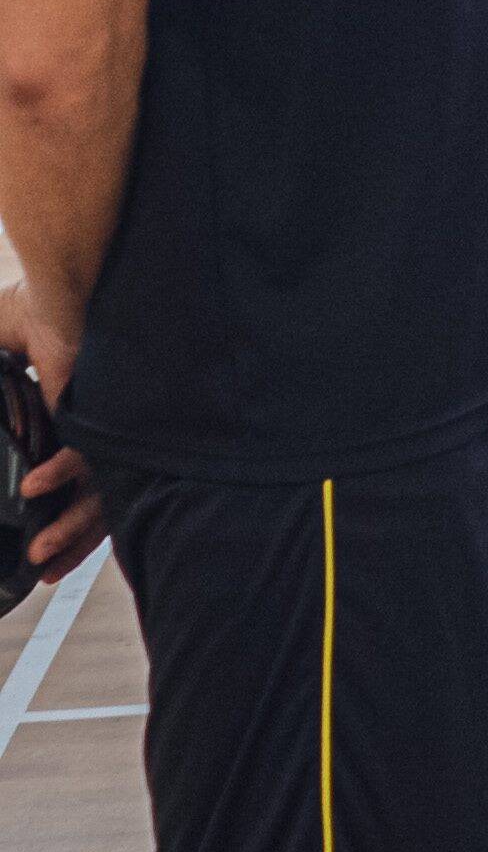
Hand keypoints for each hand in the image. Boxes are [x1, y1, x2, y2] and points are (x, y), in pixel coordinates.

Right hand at [0, 280, 103, 582]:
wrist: (58, 281)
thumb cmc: (38, 314)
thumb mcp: (1, 364)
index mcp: (88, 423)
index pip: (84, 487)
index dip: (64, 522)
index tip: (43, 558)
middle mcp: (109, 426)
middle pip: (101, 499)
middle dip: (70, 541)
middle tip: (41, 570)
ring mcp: (112, 419)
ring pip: (102, 487)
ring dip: (67, 524)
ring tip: (37, 556)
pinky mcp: (105, 404)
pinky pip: (89, 449)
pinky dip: (60, 473)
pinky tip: (31, 487)